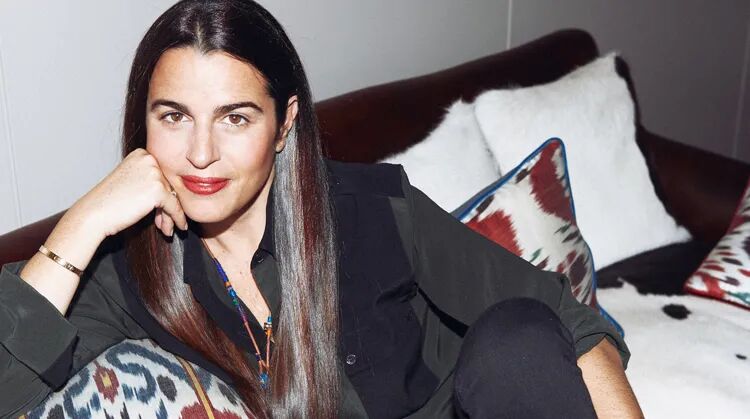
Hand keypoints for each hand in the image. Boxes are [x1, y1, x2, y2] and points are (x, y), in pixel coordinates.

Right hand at [72, 148, 187, 238]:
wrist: (93, 214)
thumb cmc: (109, 202)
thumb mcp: (132, 183)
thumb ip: (150, 183)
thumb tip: (174, 195)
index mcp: (141, 154)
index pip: (162, 175)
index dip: (163, 194)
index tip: (160, 209)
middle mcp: (149, 159)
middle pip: (168, 185)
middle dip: (167, 206)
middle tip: (164, 222)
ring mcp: (154, 173)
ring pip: (172, 197)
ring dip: (170, 214)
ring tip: (166, 228)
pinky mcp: (158, 190)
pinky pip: (174, 207)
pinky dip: (177, 218)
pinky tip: (178, 227)